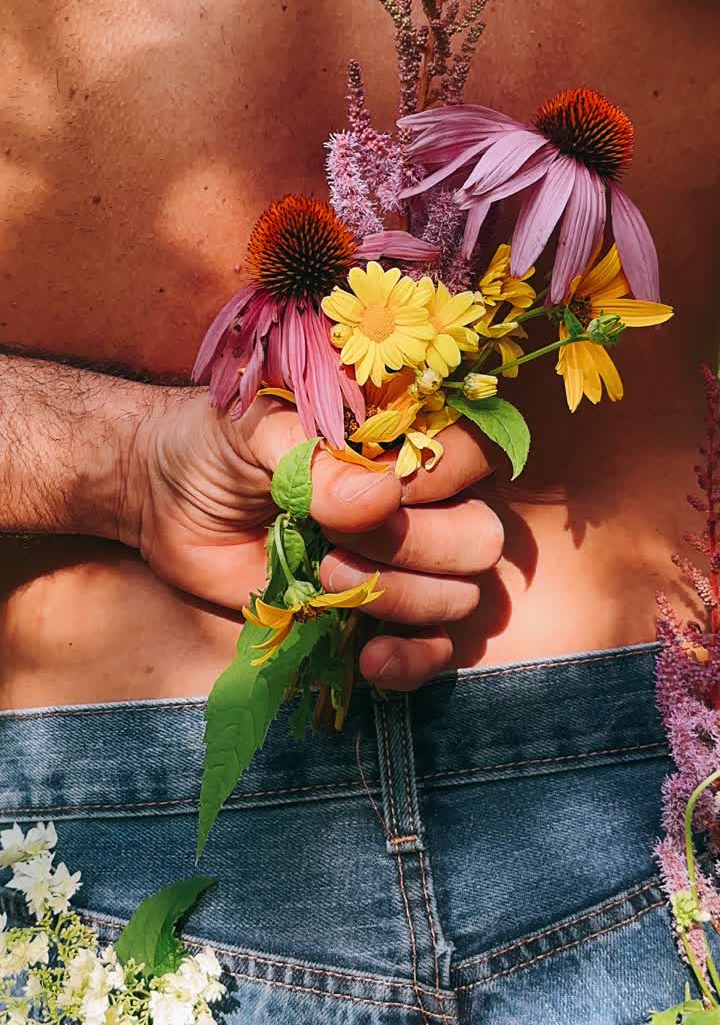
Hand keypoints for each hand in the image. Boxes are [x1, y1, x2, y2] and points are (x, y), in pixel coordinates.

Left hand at [128, 391, 503, 689]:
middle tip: (338, 537)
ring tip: (322, 576)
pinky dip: (411, 662)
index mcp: (402, 442)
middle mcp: (418, 503)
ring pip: (459, 596)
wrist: (163, 499)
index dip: (440, 480)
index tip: (376, 486)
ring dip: (395, 597)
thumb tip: (383, 499)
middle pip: (479, 538)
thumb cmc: (215, 445)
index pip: (476, 455)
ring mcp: (401, 565)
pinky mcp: (374, 618)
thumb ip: (315, 459)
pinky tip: (368, 658)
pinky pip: (434, 653)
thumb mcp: (255, 432)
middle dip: (414, 547)